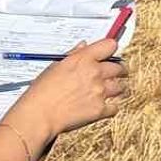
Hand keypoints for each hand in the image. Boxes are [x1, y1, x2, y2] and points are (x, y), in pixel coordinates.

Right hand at [10, 39, 127, 137]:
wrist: (40, 114)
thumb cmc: (42, 91)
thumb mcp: (55, 65)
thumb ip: (73, 54)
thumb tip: (83, 46)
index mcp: (83, 59)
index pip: (110, 45)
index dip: (111, 48)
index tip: (111, 53)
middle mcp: (95, 73)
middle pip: (119, 68)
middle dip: (119, 70)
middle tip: (117, 73)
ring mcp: (99, 92)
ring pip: (121, 87)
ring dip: (117, 88)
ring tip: (111, 90)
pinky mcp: (100, 110)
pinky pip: (115, 107)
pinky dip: (111, 107)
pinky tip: (104, 106)